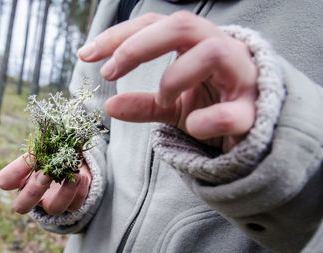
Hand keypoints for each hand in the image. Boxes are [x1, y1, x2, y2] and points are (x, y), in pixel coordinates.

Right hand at [0, 154, 91, 214]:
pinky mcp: (73, 205)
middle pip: (22, 206)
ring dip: (64, 192)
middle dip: (33, 190)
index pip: (5, 181)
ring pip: (54, 208)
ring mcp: (53, 202)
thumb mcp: (46, 148)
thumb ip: (40, 149)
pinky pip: (76, 204)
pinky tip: (82, 176)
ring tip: (75, 175)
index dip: (11, 174)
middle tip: (46, 174)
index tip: (30, 158)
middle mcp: (34, 194)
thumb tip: (40, 152)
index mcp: (21, 178)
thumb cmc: (56, 152)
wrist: (77, 159)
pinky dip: (80, 190)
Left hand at [78, 11, 258, 151]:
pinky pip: (234, 111)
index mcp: (198, 45)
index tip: (86, 54)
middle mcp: (223, 51)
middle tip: (109, 71)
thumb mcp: (173, 105)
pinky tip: (194, 128)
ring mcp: (244, 78)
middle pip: (184, 25)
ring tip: (163, 99)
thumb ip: (144, 103)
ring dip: (176, 76)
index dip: (119, 35)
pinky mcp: (257, 112)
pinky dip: (208, 120)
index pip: (156, 24)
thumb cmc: (214, 108)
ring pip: (214, 52)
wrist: (255, 137)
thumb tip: (109, 106)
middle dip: (139, 44)